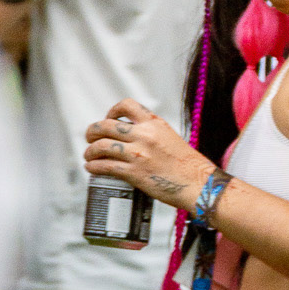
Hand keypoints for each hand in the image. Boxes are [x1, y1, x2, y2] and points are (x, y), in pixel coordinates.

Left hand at [84, 99, 211, 207]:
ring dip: (90, 151)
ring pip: (102, 145)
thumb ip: (152, 134)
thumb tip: (133, 138)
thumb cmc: (190, 166)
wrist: (199, 184)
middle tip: (90, 138)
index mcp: (155, 124)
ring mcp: (138, 153)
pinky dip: (94, 166)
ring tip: (89, 155)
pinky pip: (106, 166)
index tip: (108, 118)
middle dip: (93, 131)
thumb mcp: (171, 138)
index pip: (126, 106)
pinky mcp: (134, 172)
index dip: (112, 111)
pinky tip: (92, 168)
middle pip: (106, 125)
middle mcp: (145, 135)